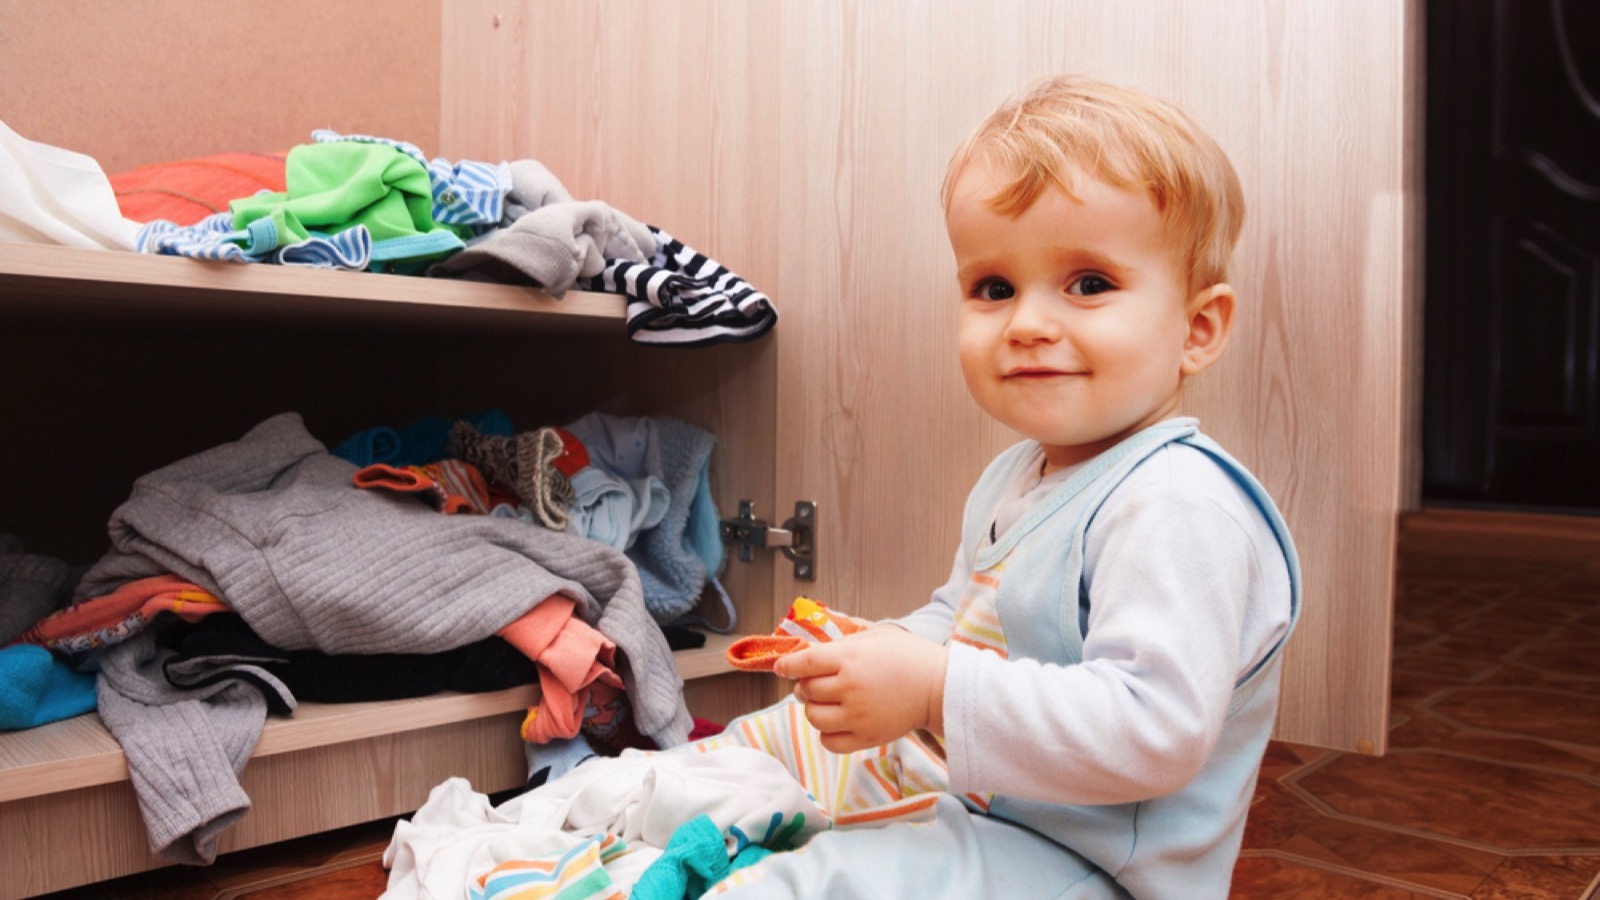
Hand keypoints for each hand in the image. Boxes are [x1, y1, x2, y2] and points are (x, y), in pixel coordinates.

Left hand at [773, 625, 947, 752]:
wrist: (939, 687)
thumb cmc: (909, 656)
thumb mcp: (877, 634)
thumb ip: (845, 636)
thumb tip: (816, 636)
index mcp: (850, 658)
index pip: (804, 663)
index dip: (787, 665)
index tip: (781, 667)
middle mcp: (850, 687)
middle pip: (805, 690)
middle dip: (805, 686)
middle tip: (815, 683)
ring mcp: (857, 715)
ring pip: (813, 717)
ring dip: (814, 709)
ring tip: (827, 702)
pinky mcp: (866, 737)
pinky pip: (829, 742)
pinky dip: (827, 733)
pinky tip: (838, 722)